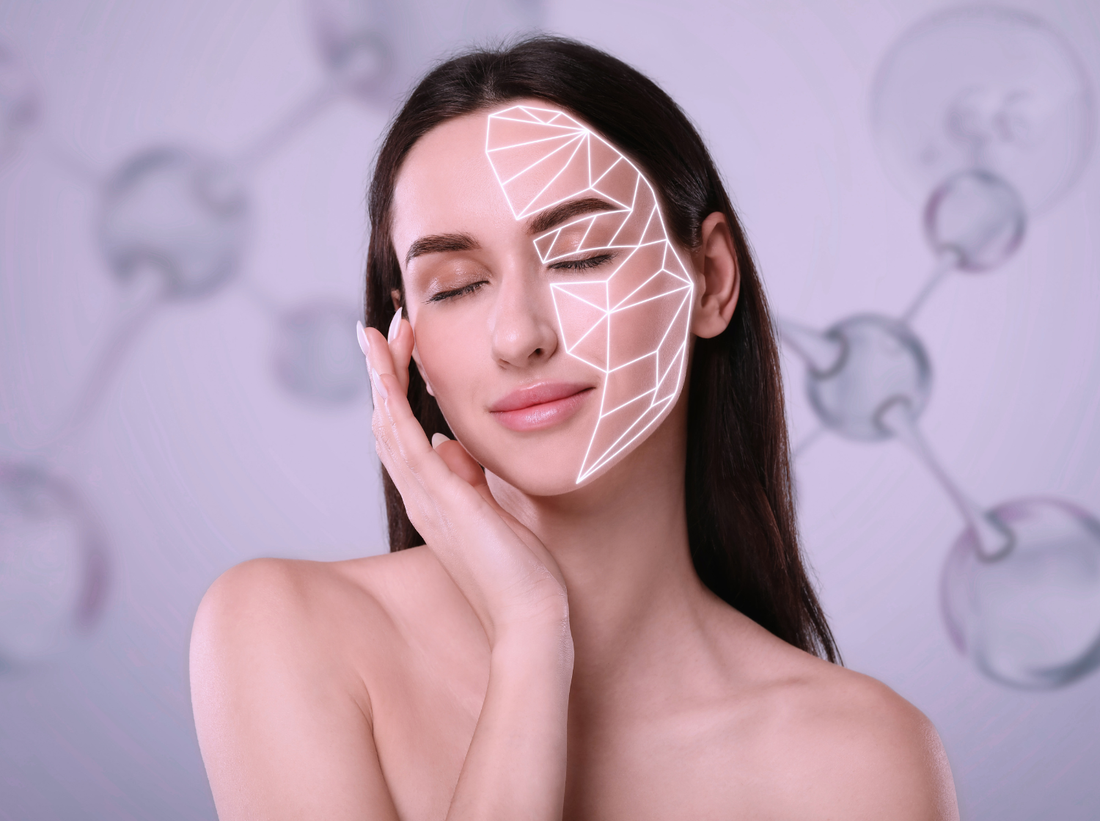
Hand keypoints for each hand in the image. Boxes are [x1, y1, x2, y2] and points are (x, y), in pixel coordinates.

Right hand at [357, 314, 569, 646]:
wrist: (530, 617)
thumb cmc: (519, 572)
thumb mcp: (493, 512)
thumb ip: (470, 478)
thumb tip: (453, 445)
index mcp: (432, 498)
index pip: (403, 434)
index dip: (394, 391)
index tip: (400, 350)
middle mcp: (420, 496)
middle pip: (386, 424)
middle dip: (383, 374)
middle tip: (381, 329)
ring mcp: (426, 499)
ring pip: (388, 427)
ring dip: (381, 378)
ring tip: (376, 335)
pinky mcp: (441, 501)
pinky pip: (407, 444)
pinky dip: (392, 404)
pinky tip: (386, 372)